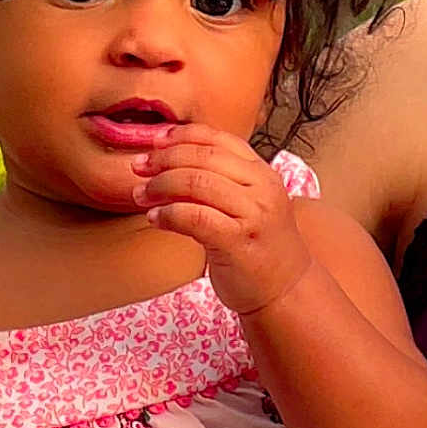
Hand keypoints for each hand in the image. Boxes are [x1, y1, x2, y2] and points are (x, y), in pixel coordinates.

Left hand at [130, 123, 311, 314]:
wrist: (288, 291)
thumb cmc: (257, 247)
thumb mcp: (246, 203)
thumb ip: (217, 181)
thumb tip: (164, 161)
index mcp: (262, 172)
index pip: (218, 138)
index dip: (181, 136)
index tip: (155, 140)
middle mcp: (262, 187)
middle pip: (202, 157)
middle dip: (163, 159)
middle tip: (138, 168)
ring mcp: (253, 213)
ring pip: (195, 182)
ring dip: (159, 186)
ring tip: (140, 195)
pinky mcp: (239, 240)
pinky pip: (193, 216)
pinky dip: (167, 214)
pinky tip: (154, 218)